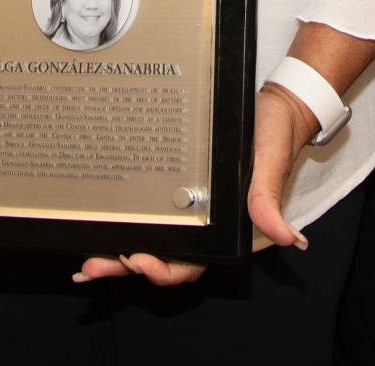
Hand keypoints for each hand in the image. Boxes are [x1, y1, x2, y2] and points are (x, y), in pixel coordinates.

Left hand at [74, 86, 317, 287]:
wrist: (274, 104)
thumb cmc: (275, 135)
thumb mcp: (270, 164)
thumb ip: (268, 200)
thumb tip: (285, 236)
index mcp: (225, 226)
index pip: (191, 264)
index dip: (164, 270)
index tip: (140, 262)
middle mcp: (203, 220)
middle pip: (160, 257)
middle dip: (124, 266)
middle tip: (95, 264)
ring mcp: (186, 202)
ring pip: (149, 236)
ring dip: (116, 250)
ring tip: (88, 256)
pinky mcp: (175, 181)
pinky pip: (149, 206)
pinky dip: (123, 218)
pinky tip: (99, 220)